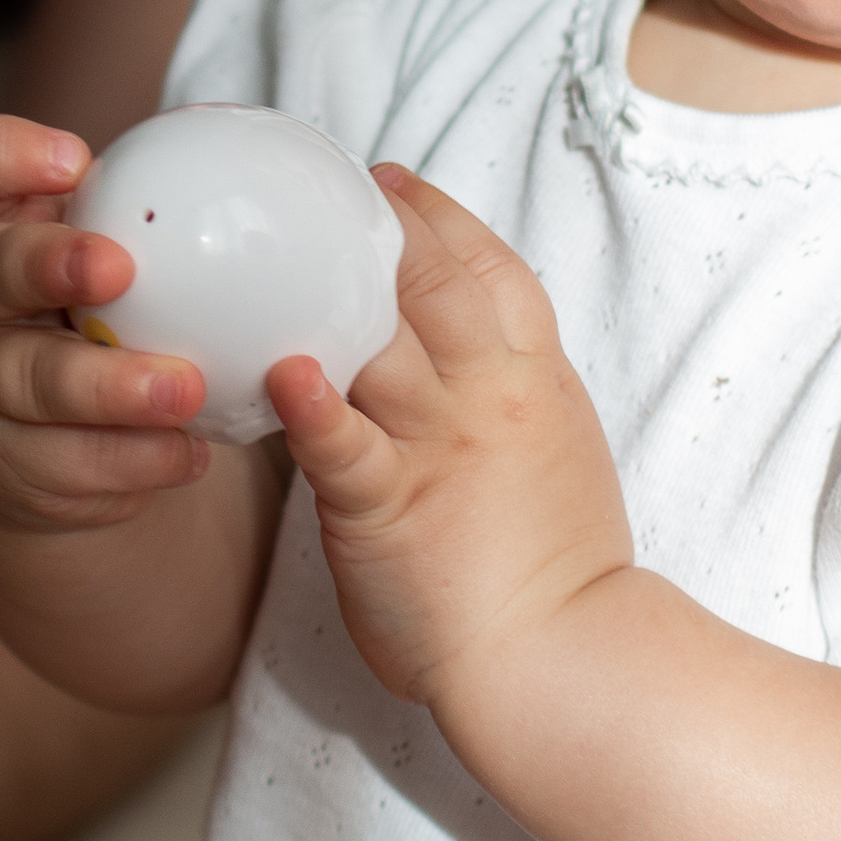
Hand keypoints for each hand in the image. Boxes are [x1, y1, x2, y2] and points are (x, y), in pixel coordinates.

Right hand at [0, 112, 212, 535]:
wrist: (51, 441)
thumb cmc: (98, 311)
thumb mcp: (111, 250)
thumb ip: (161, 211)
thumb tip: (314, 178)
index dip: (0, 155)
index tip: (73, 160)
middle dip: (45, 263)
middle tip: (118, 268)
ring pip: (28, 380)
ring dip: (107, 385)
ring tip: (186, 388)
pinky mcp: (5, 462)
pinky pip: (65, 462)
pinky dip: (132, 458)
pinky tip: (187, 451)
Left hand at [269, 165, 630, 713]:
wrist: (564, 658)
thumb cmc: (554, 567)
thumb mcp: (555, 448)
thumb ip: (509, 393)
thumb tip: (463, 356)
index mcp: (536, 379)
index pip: (495, 271)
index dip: (443, 218)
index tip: (394, 182)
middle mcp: (490, 395)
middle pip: (435, 283)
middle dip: (383, 225)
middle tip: (325, 189)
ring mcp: (439, 445)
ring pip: (383, 340)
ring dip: (329, 288)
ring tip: (276, 247)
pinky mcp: (388, 506)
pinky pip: (345, 444)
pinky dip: (312, 405)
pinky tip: (279, 370)